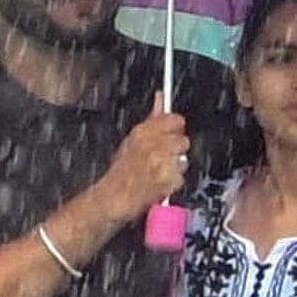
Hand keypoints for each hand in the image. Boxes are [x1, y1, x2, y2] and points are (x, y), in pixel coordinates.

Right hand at [100, 93, 190, 217]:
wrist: (112, 199)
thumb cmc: (119, 172)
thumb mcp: (130, 141)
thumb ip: (151, 119)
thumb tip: (161, 97)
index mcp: (143, 132)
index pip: (175, 119)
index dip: (175, 128)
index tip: (172, 132)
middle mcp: (155, 145)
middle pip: (183, 140)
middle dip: (175, 150)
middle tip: (161, 158)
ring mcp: (164, 164)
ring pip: (183, 160)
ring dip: (175, 167)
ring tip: (157, 172)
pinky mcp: (170, 181)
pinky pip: (181, 178)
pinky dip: (173, 182)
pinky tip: (159, 183)